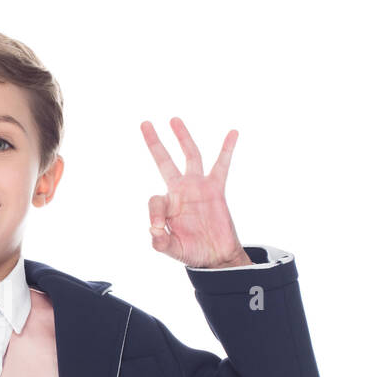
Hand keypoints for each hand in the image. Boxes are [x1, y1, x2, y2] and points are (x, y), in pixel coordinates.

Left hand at [141, 117, 251, 267]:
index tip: (157, 228)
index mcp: (167, 205)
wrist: (216, 257)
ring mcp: (198, 187)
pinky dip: (227, 149)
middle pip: (164, 161)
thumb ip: (160, 241)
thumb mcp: (172, 249)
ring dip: (183, 137)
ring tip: (174, 120)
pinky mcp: (216, 189)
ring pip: (190, 156)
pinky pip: (222, 165)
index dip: (155, 214)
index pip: (155, 200)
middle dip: (155, 144)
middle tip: (145, 124)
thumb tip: (153, 229)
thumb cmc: (192, 252)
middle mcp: (180, 192)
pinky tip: (232, 132)